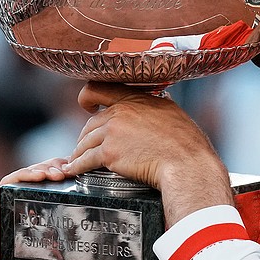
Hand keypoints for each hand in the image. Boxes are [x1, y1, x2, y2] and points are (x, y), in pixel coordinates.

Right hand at [0, 158, 99, 259]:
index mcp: (47, 215)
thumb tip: (127, 243)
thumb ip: (102, 250)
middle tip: (74, 167)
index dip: (70, 170)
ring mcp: (11, 211)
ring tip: (59, 171)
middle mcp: (28, 209)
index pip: (58, 182)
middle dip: (59, 165)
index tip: (85, 168)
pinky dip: (22, 175)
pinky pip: (5, 187)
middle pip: (42, 174)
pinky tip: (39, 176)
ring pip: (25, 176)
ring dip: (43, 167)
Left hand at [64, 82, 233, 227]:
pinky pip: (85, 160)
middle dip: (86, 136)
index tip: (87, 106)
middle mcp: (120, 112)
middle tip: (86, 146)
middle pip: (90, 122)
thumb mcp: (172, 112)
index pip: (99, 88)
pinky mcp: (109, 153)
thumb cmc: (186, 142)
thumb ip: (157, 105)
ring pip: (85, 142)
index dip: (88, 97)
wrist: (186, 162)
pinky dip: (77, 166)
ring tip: (77, 161)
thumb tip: (158, 101)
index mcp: (135, 99)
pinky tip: (73, 171)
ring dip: (79, 152)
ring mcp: (112, 132)